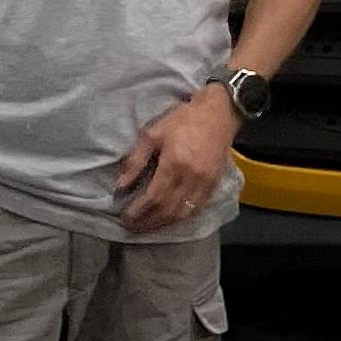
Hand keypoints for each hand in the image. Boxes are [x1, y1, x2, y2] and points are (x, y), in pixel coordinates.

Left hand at [115, 86, 237, 236]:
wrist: (218, 113)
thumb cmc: (182, 120)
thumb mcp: (152, 134)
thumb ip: (135, 160)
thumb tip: (121, 186)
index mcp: (175, 164)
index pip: (154, 198)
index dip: (138, 211)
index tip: (124, 217)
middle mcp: (192, 178)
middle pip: (167, 210)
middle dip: (148, 222)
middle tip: (131, 226)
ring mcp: (205, 183)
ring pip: (182, 213)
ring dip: (163, 223)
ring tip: (147, 226)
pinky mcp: (214, 184)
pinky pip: (196, 208)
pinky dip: (181, 217)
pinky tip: (169, 219)